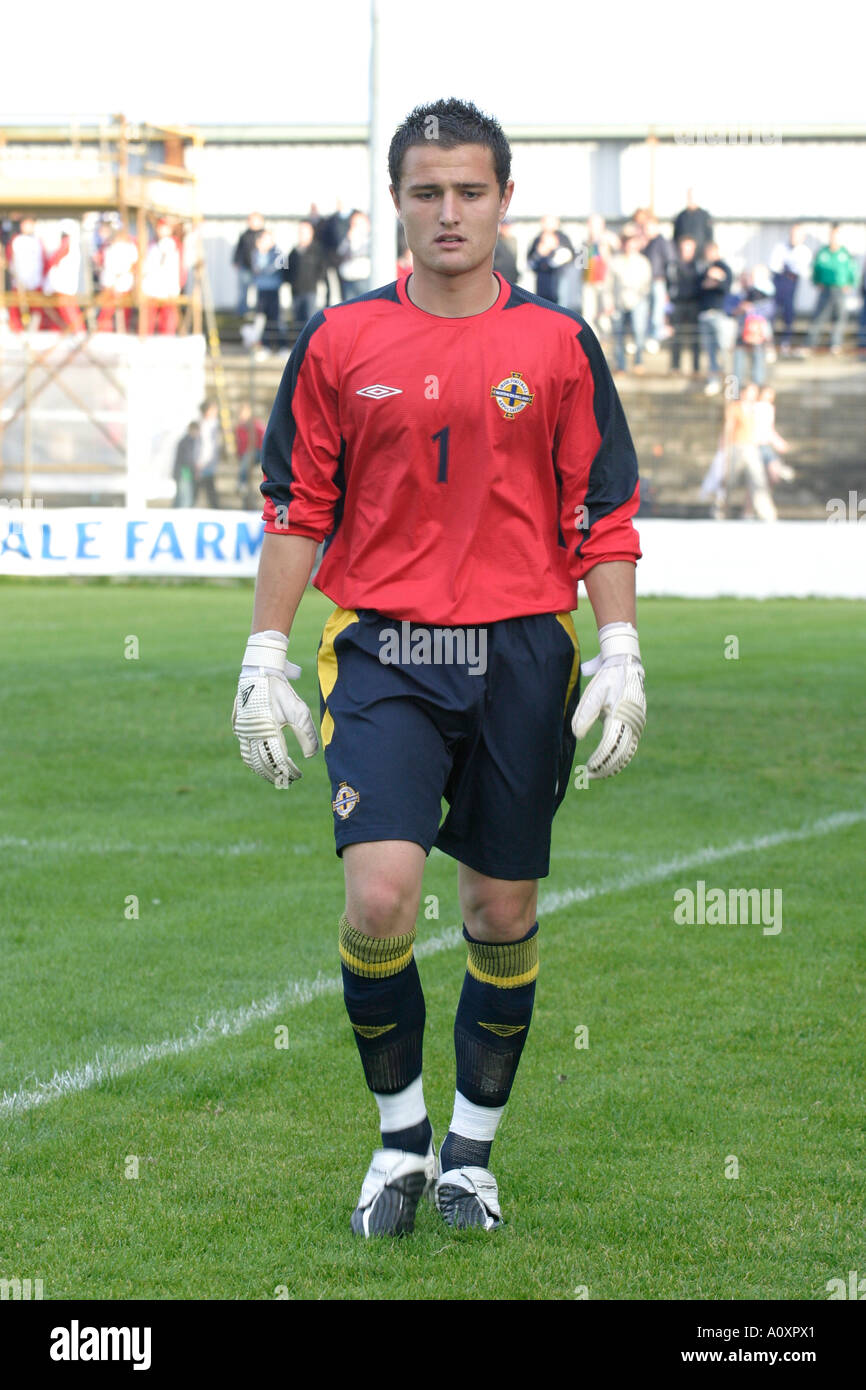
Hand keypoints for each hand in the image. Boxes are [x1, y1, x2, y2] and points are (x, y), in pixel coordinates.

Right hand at [232, 630, 318, 786]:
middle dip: (275, 775)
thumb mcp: (299, 711)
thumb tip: (311, 756)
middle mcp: (252, 734)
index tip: (298, 776)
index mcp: (268, 731)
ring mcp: (242, 731)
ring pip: (251, 759)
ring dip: (263, 770)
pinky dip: (253, 760)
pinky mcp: (238, 726)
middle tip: (287, 781)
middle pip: (263, 765)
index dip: (289, 771)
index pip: (279, 761)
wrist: (260, 672)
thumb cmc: (282, 691)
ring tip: (275, 776)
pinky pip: (244, 749)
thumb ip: (307, 735)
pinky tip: (261, 763)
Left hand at [572, 622, 645, 778]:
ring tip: (597, 773)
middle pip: (620, 754)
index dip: (599, 760)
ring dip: (613, 765)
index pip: (610, 746)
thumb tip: (577, 735)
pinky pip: (630, 747)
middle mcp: (632, 723)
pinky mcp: (637, 725)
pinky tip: (610, 765)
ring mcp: (637, 725)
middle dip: (605, 767)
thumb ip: (585, 714)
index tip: (588, 769)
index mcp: (621, 716)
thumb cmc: (607, 679)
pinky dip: (621, 758)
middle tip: (589, 776)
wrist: (626, 666)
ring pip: (627, 753)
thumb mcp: (593, 694)